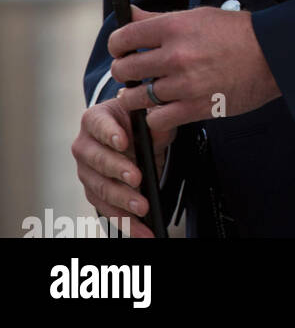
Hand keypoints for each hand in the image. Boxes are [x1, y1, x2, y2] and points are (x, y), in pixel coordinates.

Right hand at [71, 96, 172, 238]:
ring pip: (100, 188)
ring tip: (142, 207)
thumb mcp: (149, 116)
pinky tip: (140, 229)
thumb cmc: (137, 122)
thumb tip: (159, 130)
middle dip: (118, 170)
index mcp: (95, 119)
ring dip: (122, 200)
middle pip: (97, 160)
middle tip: (137, 178)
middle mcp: (84, 145)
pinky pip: (105, 209)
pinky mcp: (93, 192)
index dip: (109, 133)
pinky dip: (123, 220)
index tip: (123, 142)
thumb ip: (155, 122)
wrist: (130, 135)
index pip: (99, 124)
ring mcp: (85, 171)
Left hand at [109, 4, 280, 136]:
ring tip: (144, 92)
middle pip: (123, 69)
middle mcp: (176, 55)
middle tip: (133, 72)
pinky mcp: (195, 108)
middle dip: (124, 71)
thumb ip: (159, 19)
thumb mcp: (198, 16)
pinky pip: (156, 118)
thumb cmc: (237, 33)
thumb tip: (129, 13)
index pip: (124, 37)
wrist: (273, 56)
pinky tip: (163, 107)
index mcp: (175, 26)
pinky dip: (155, 115)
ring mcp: (184, 84)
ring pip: (135, 97)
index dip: (117, 45)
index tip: (122, 49)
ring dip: (135, 96)